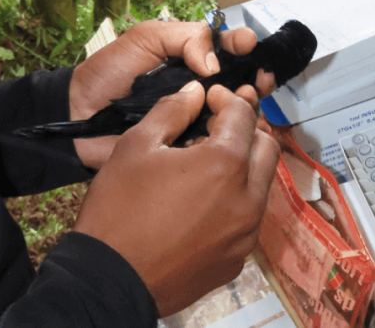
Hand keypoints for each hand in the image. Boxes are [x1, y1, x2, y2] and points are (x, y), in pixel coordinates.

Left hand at [69, 20, 271, 168]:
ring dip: (248, 101)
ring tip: (251, 96)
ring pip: (233, 109)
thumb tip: (216, 64)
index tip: (248, 44)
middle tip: (261, 76)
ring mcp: (193, 116)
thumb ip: (184, 39)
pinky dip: (233, 134)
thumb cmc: (108, 72)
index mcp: (187, 57)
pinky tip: (243, 127)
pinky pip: (217, 138)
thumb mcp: (146, 39)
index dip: (240, 44)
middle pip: (237, 78)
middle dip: (254, 73)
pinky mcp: (187, 145)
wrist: (79, 117)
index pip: (224, 47)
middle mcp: (196, 86)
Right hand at [73, 81, 280, 315]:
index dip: (226, 99)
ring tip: (204, 165)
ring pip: (261, 185)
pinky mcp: (236, 260)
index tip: (208, 99)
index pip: (244, 115)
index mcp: (225, 165)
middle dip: (245, 130)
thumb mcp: (136, 146)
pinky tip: (200, 202)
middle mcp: (246, 200)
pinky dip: (233, 201)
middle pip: (266, 148)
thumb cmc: (118, 210)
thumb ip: (172, 111)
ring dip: (242, 166)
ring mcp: (244, 235)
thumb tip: (194, 93)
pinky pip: (247, 219)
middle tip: (214, 128)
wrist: (108, 280)